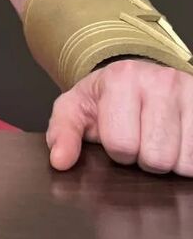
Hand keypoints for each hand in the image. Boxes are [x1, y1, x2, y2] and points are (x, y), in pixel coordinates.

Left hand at [46, 59, 192, 176]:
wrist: (139, 76)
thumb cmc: (106, 97)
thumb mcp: (76, 107)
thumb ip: (62, 132)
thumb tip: (59, 161)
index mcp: (122, 78)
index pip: (122, 144)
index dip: (116, 151)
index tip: (117, 136)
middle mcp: (161, 81)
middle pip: (157, 158)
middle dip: (144, 158)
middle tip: (140, 140)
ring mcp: (191, 93)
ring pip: (185, 162)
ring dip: (171, 161)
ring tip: (159, 141)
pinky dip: (190, 159)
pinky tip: (178, 143)